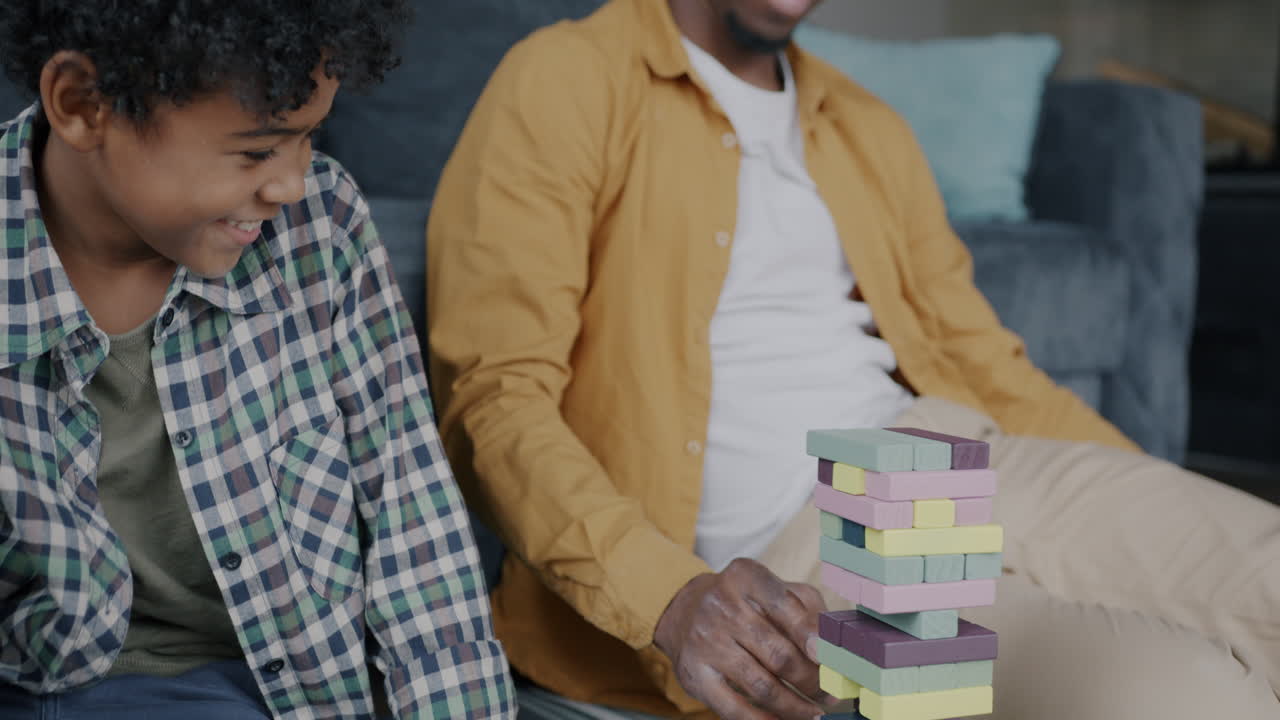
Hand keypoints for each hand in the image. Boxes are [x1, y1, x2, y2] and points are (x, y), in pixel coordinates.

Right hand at [654, 558, 827, 719]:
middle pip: (778, 654)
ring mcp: (706, 642)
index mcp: (745, 577)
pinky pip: (733, 708)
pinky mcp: (695, 674)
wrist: (686, 612)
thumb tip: (834, 649)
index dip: (808, 633)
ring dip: (795, 706)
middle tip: (830, 694)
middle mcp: (721, 606)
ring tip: (814, 711)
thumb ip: (807, 611)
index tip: (827, 656)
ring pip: (761, 686)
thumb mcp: (775, 590)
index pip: (782, 604)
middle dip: (812, 681)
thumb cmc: (745, 603)